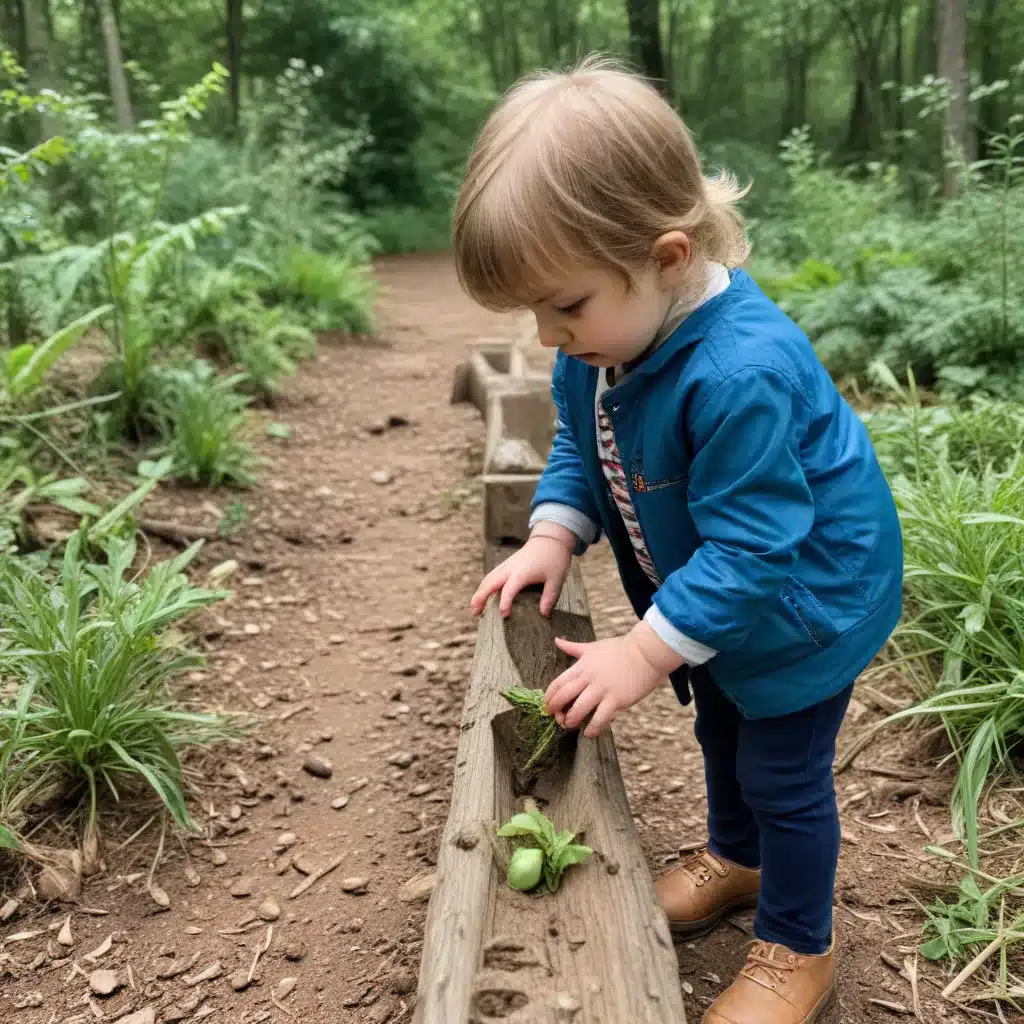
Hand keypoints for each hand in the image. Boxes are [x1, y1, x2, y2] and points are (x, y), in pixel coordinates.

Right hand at [469, 524, 574, 617]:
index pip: (508, 589)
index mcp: (521, 573)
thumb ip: (549, 597)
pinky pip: (491, 575)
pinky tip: (483, 595)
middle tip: (475, 613)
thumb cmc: (554, 558)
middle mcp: (510, 568)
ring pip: (488, 579)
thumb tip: (544, 614)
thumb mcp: (556, 579)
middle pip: (490, 583)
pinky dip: (485, 586)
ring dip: (479, 592)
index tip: (503, 614)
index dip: (504, 602)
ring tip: (474, 608)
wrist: (549, 538)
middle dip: (481, 597)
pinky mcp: (507, 564)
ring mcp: (506, 565)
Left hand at [544, 623, 683, 737]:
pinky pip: (600, 718)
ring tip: (569, 725)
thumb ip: (573, 647)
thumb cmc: (621, 649)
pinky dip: (592, 728)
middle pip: (565, 696)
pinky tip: (589, 733)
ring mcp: (603, 689)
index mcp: (582, 665)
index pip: (559, 682)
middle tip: (555, 717)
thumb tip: (556, 641)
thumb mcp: (593, 646)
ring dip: (571, 720)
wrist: (646, 653)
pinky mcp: (617, 700)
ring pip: (579, 709)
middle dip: (556, 709)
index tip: (546, 704)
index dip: (550, 695)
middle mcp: (589, 677)